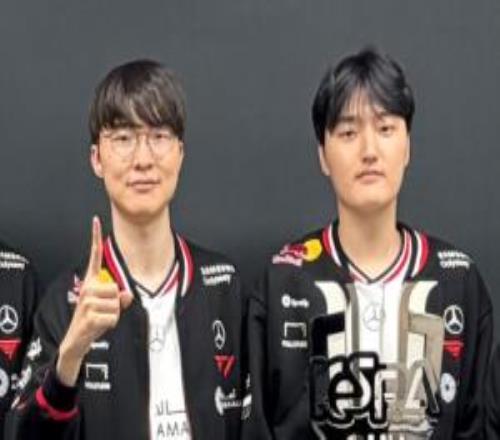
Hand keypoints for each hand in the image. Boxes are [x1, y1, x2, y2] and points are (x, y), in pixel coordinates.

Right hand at [57, 216, 132, 385]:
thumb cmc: (93, 321)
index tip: (96, 220)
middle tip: (104, 312)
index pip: (94, 256)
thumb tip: (127, 294)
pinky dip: (112, 324)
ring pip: (116, 303)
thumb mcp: (111, 308)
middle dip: (116, 303)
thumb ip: (122, 298)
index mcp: (91, 283)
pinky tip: (99, 326)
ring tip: (101, 319)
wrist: (76, 342)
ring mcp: (86, 301)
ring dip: (114, 315)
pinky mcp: (89, 315)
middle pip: (116, 288)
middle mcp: (87, 288)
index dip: (94, 238)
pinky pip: (114, 316)